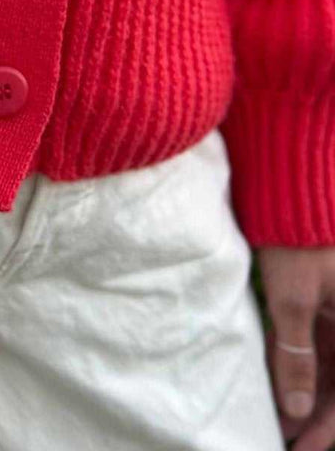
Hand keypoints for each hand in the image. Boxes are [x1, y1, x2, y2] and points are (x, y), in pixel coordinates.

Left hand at [258, 246, 334, 448]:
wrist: (293, 186)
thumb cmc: (297, 238)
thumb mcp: (293, 299)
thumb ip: (296, 356)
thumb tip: (297, 411)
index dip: (328, 429)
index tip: (301, 448)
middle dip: (317, 417)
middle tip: (286, 441)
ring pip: (331, 371)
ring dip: (310, 398)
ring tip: (280, 422)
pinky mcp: (328, 304)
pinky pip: (322, 349)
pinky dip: (304, 371)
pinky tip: (282, 390)